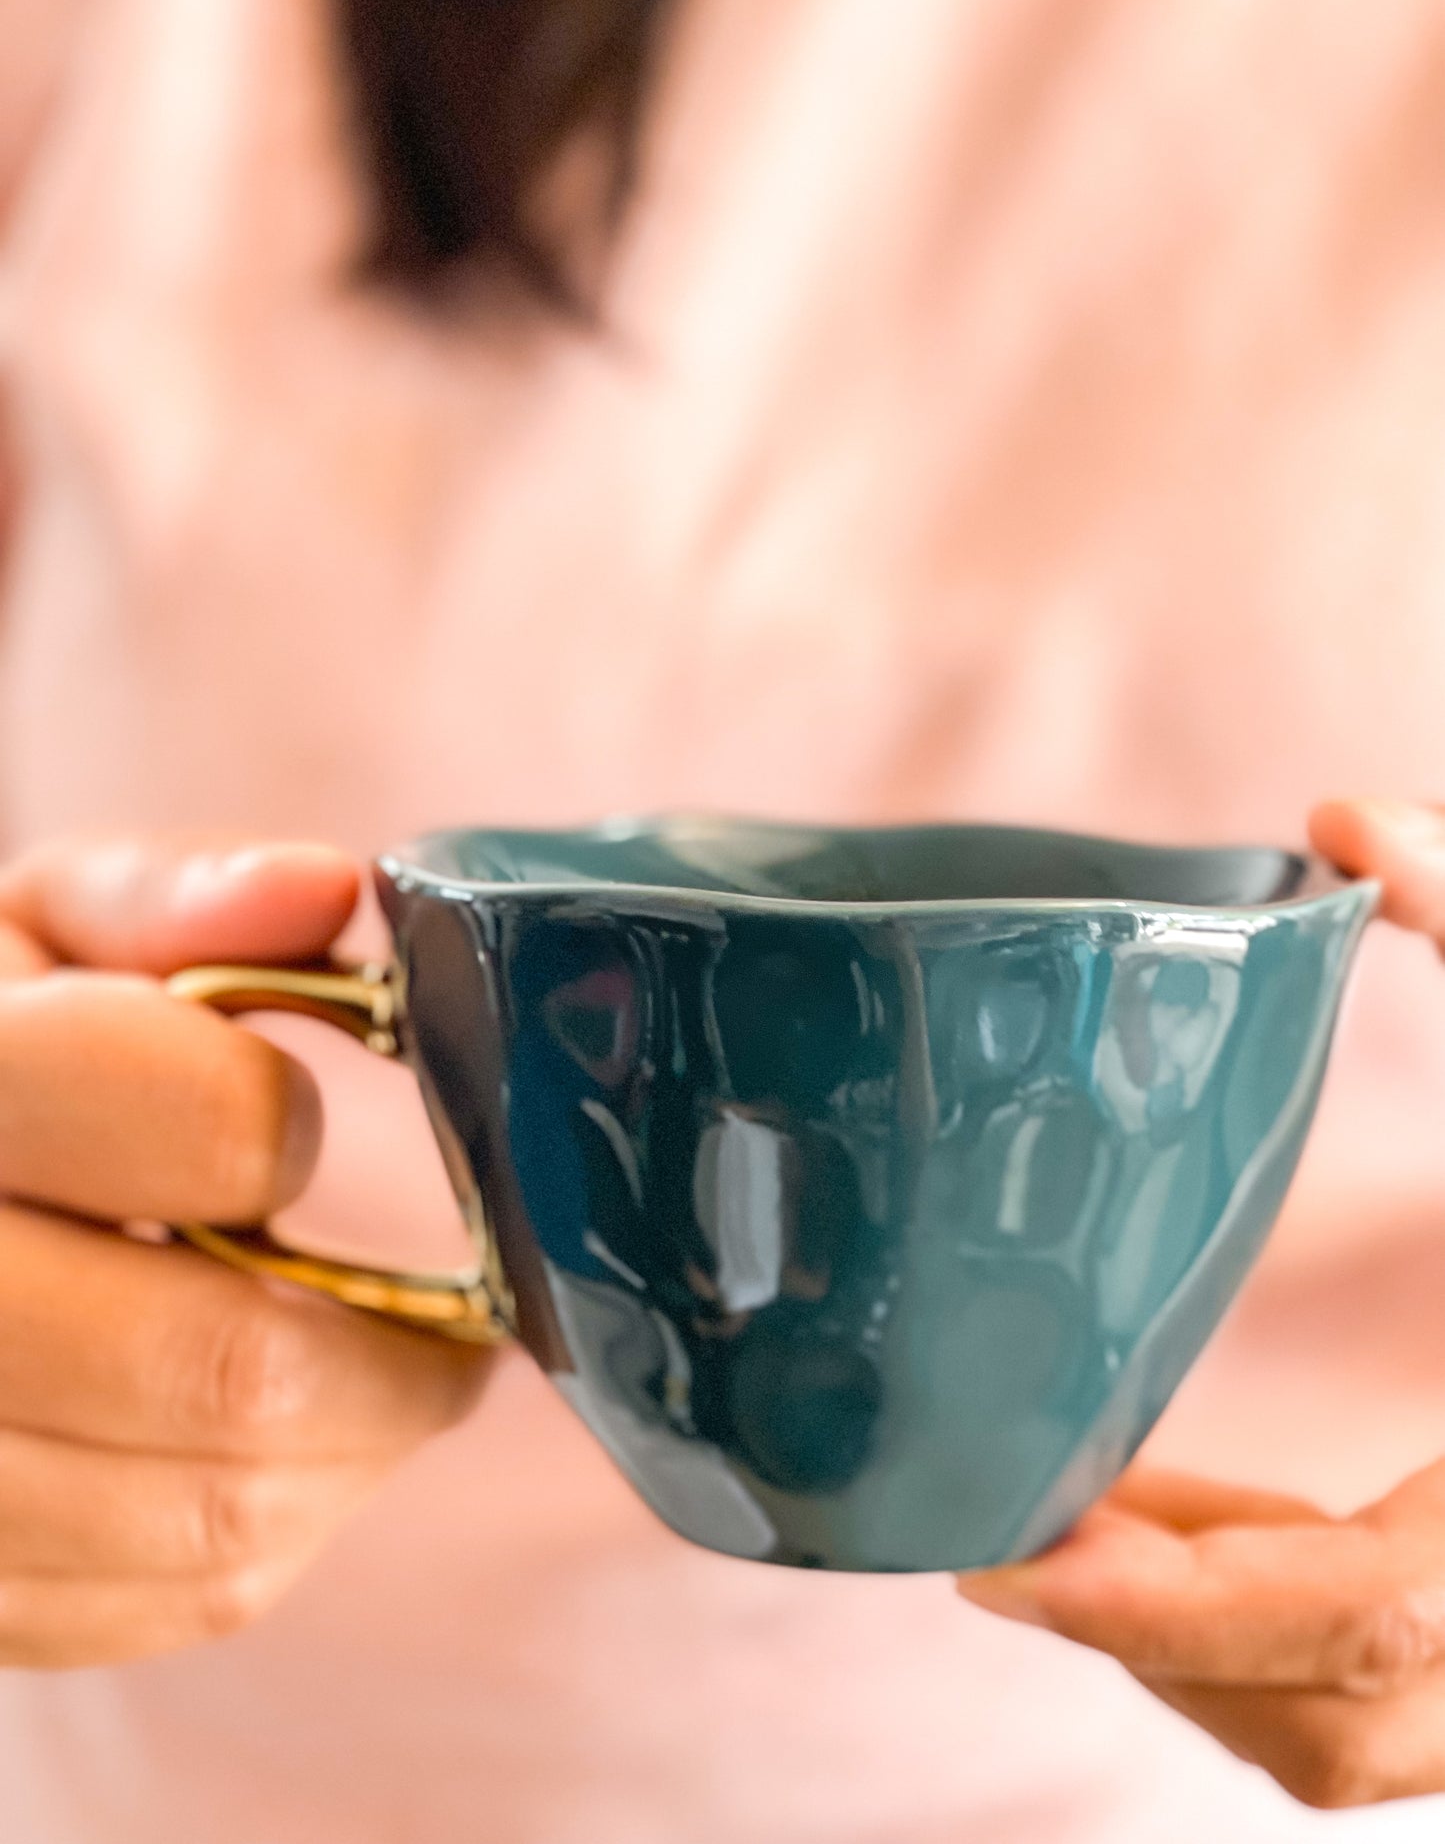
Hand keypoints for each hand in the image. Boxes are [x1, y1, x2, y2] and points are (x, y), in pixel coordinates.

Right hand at [0, 836, 489, 1667]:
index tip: (290, 1129)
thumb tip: (328, 889)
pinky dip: (263, 1534)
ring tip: (380, 1385)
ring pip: (208, 1517)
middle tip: (463, 1324)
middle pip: (219, 1370)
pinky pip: (159, 1604)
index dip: (272, 1128)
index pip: (199, 1131)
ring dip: (350, 1454)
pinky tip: (268, 1455)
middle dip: (391, 1356)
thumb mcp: (37, 929)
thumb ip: (173, 896)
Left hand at [960, 798, 1444, 1808]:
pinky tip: (1175, 1523)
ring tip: (1072, 1527)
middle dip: (1153, 1651)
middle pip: (1332, 1728)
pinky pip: (1375, 1703)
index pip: (1366, 1614)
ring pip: (1348, 1745)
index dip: (1179, 1610)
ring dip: (1194, 1660)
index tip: (1011, 1566)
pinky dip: (1258, 1646)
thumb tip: (1339, 813)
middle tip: (1002, 1536)